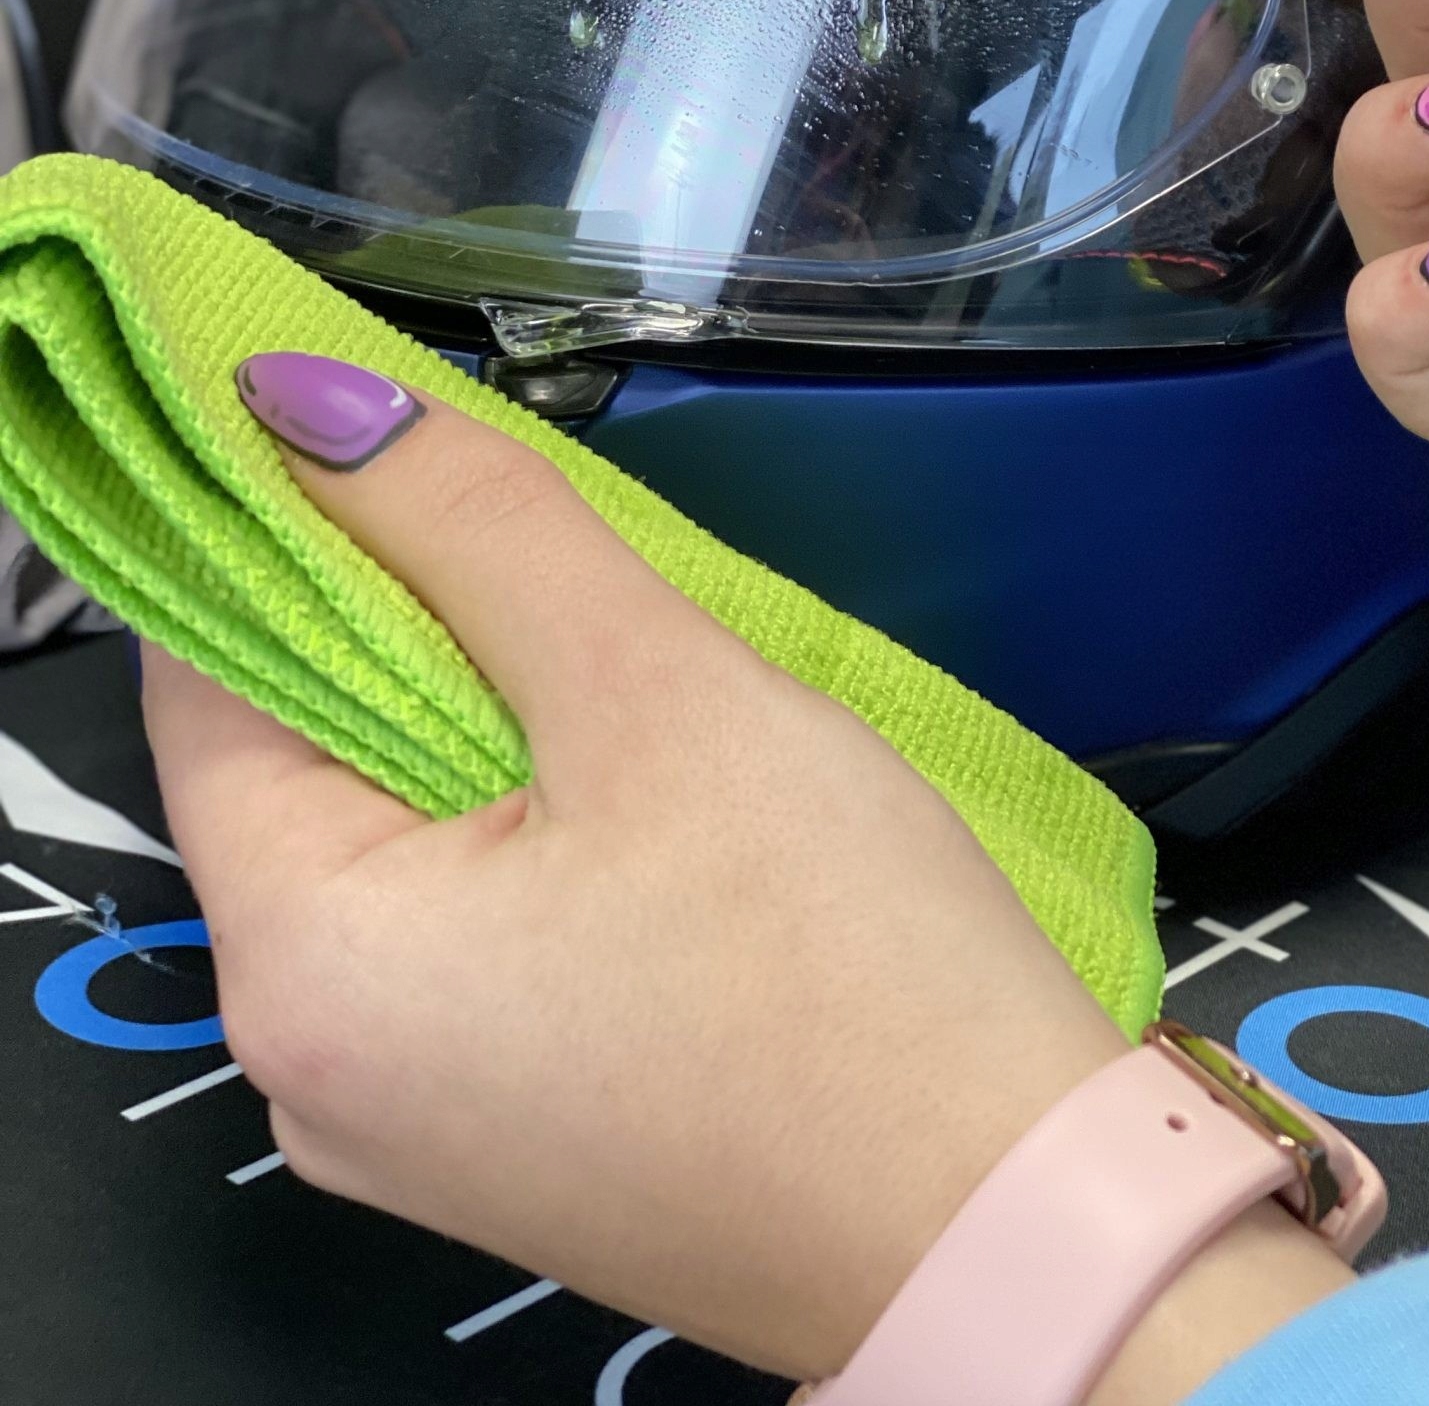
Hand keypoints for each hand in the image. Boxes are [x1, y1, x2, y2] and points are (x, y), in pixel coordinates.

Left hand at [143, 371, 1345, 1392]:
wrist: (1014, 1227)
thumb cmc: (841, 965)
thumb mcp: (656, 690)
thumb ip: (474, 524)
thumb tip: (305, 406)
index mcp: (299, 964)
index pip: (208, 677)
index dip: (290, 529)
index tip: (395, 436)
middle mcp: (308, 1066)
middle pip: (300, 762)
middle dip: (411, 623)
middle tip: (552, 544)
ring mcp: (406, 1117)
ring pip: (394, 837)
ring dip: (481, 719)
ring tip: (627, 668)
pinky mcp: (504, 1132)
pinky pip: (460, 930)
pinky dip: (523, 824)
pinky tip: (643, 789)